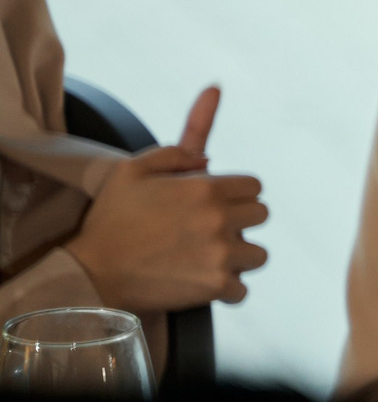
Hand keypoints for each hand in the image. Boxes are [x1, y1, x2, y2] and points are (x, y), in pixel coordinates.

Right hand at [61, 86, 269, 309]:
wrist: (92, 271)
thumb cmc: (112, 217)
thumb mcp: (134, 169)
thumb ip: (179, 147)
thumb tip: (216, 112)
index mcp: (205, 188)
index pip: (254, 186)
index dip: (235, 194)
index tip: (214, 204)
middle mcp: (220, 219)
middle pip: (261, 216)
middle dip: (239, 221)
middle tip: (207, 230)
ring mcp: (221, 254)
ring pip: (258, 254)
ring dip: (238, 257)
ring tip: (205, 256)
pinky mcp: (216, 286)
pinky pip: (243, 289)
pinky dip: (226, 289)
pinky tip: (201, 281)